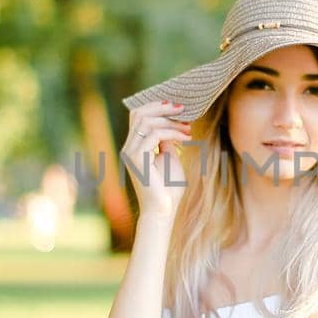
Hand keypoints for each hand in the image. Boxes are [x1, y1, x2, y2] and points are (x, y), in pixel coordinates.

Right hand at [120, 100, 193, 218]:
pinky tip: (187, 138)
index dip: (156, 107)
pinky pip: (155, 135)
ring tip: (188, 127)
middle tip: (183, 108)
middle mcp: (129, 147)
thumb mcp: (170, 159)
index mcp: (135, 146)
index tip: (178, 108)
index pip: (138, 116)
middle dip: (161, 107)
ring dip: (171, 121)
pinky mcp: (137, 159)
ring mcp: (131, 152)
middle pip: (139, 113)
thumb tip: (171, 127)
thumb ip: (167, 142)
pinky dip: (173, 133)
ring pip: (146, 122)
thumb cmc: (168, 189)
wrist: (163, 211)